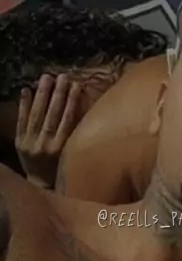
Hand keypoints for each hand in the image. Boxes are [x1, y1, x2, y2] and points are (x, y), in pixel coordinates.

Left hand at [15, 74, 82, 188]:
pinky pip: (21, 121)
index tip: (77, 84)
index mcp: (62, 148)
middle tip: (62, 76)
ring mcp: (30, 144)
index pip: (68, 120)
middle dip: (58, 94)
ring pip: (37, 115)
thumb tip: (84, 106)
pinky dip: (23, 105)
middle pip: (52, 115)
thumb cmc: (61, 166)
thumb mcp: (71, 152)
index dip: (73, 101)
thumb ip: (76, 132)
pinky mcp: (19, 143)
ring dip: (42, 95)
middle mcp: (46, 145)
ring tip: (46, 77)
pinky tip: (26, 90)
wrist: (39, 184)